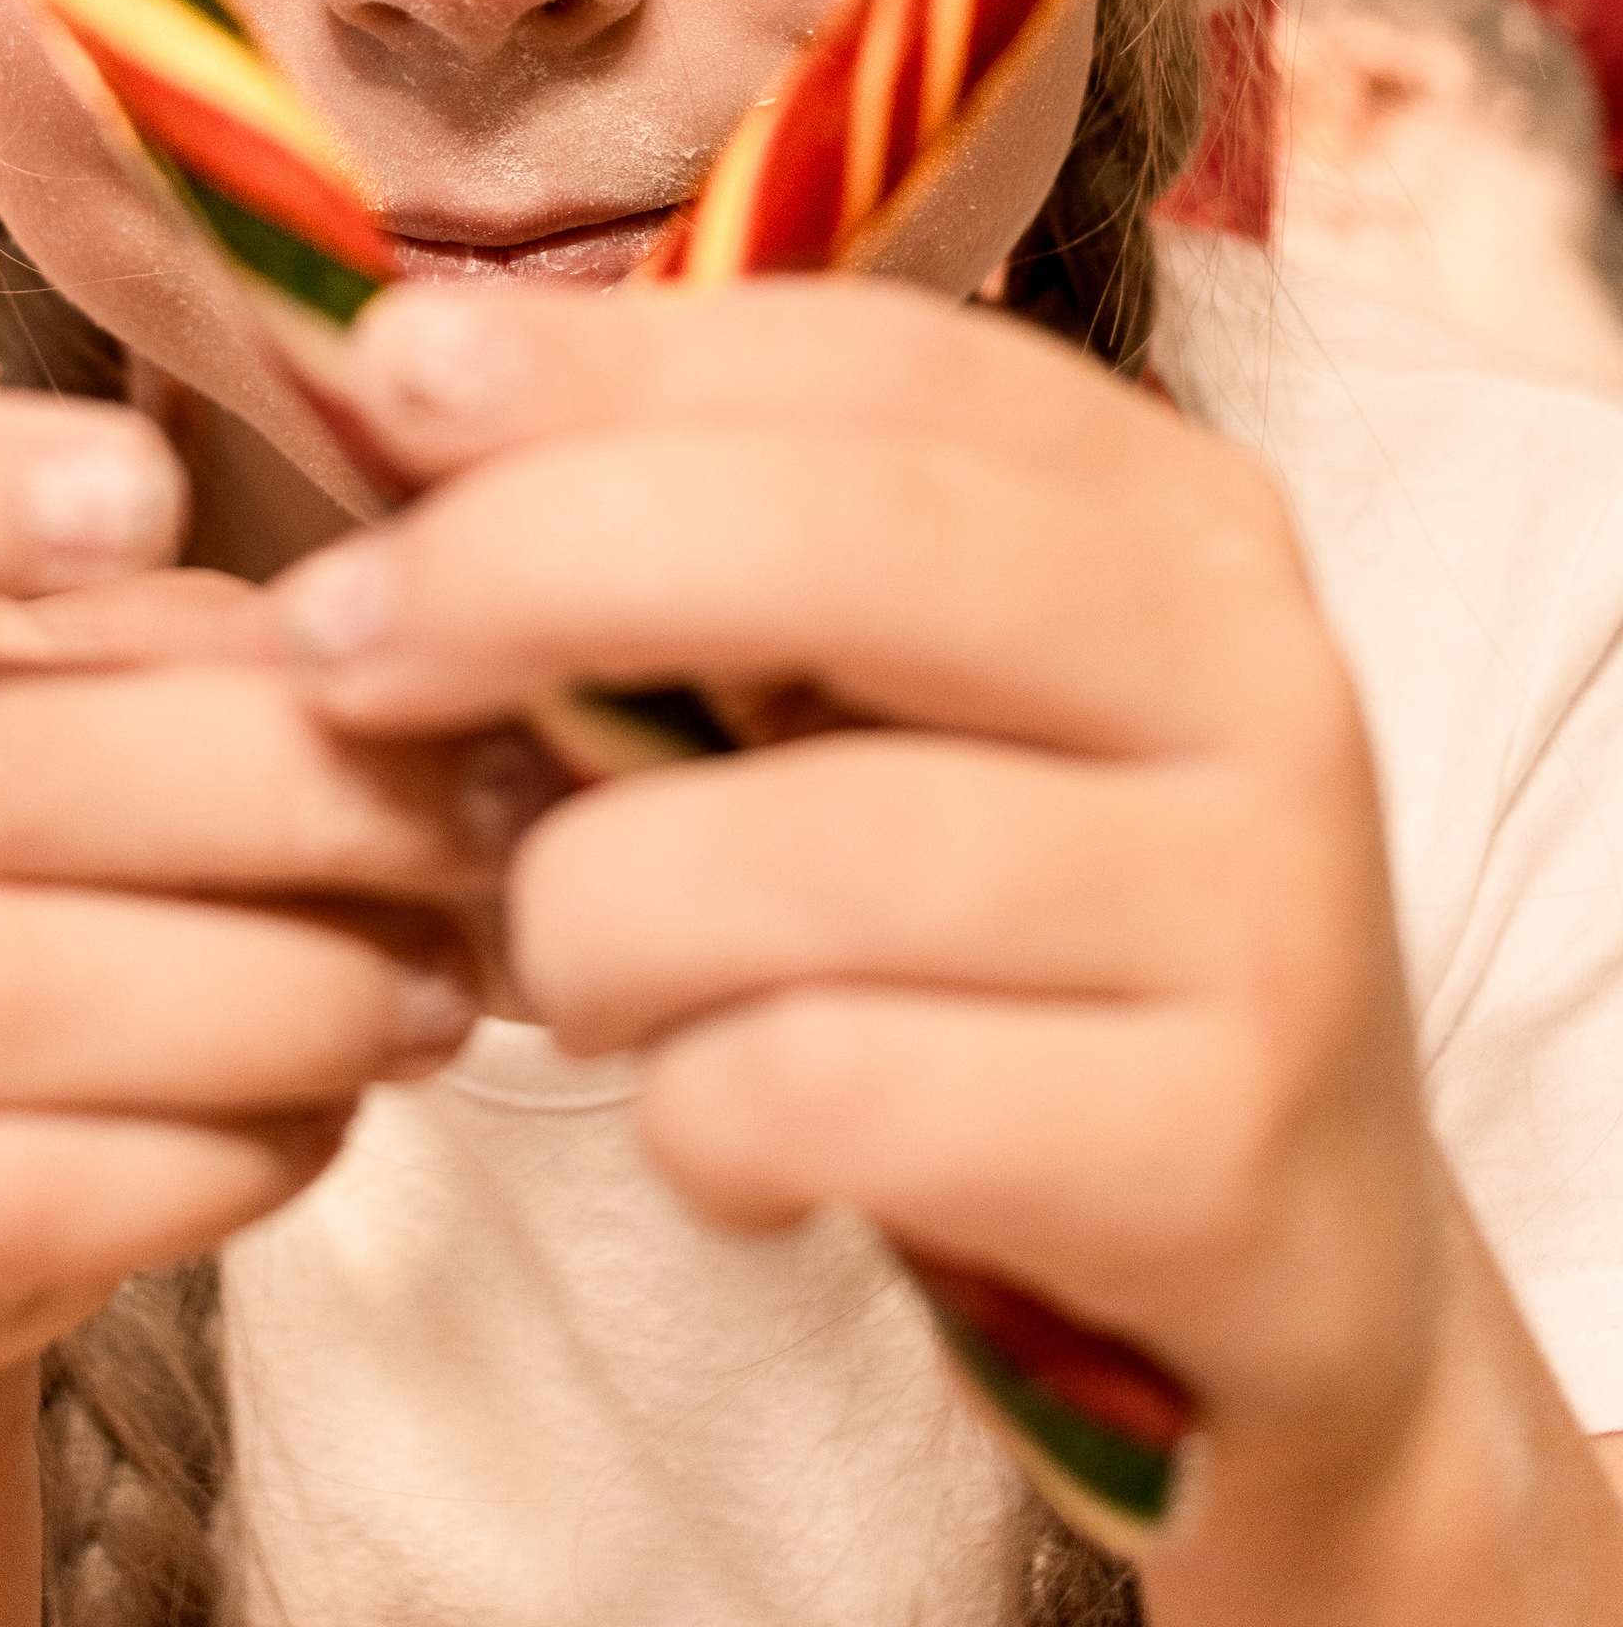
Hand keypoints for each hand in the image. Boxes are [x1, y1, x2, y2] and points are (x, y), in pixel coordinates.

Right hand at [0, 390, 537, 1406]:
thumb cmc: (45, 845)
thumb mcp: (109, 687)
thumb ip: (226, 644)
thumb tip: (436, 651)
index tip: (148, 489)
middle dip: (291, 789)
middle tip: (492, 811)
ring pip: (18, 999)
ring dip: (284, 990)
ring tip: (441, 984)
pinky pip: (18, 1192)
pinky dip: (215, 1154)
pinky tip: (327, 1115)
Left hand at [263, 280, 1452, 1497]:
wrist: (1288, 1266)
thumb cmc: (998, 937)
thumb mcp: (886, 704)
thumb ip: (704, 544)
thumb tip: (404, 373)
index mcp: (1167, 511)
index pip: (870, 361)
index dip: (607, 360)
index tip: (383, 381)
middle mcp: (1253, 673)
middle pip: (847, 545)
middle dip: (534, 569)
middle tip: (337, 654)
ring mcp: (1262, 914)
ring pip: (812, 853)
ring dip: (592, 915)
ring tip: (573, 971)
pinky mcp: (1219, 1149)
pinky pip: (835, 1089)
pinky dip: (694, 1119)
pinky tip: (713, 1134)